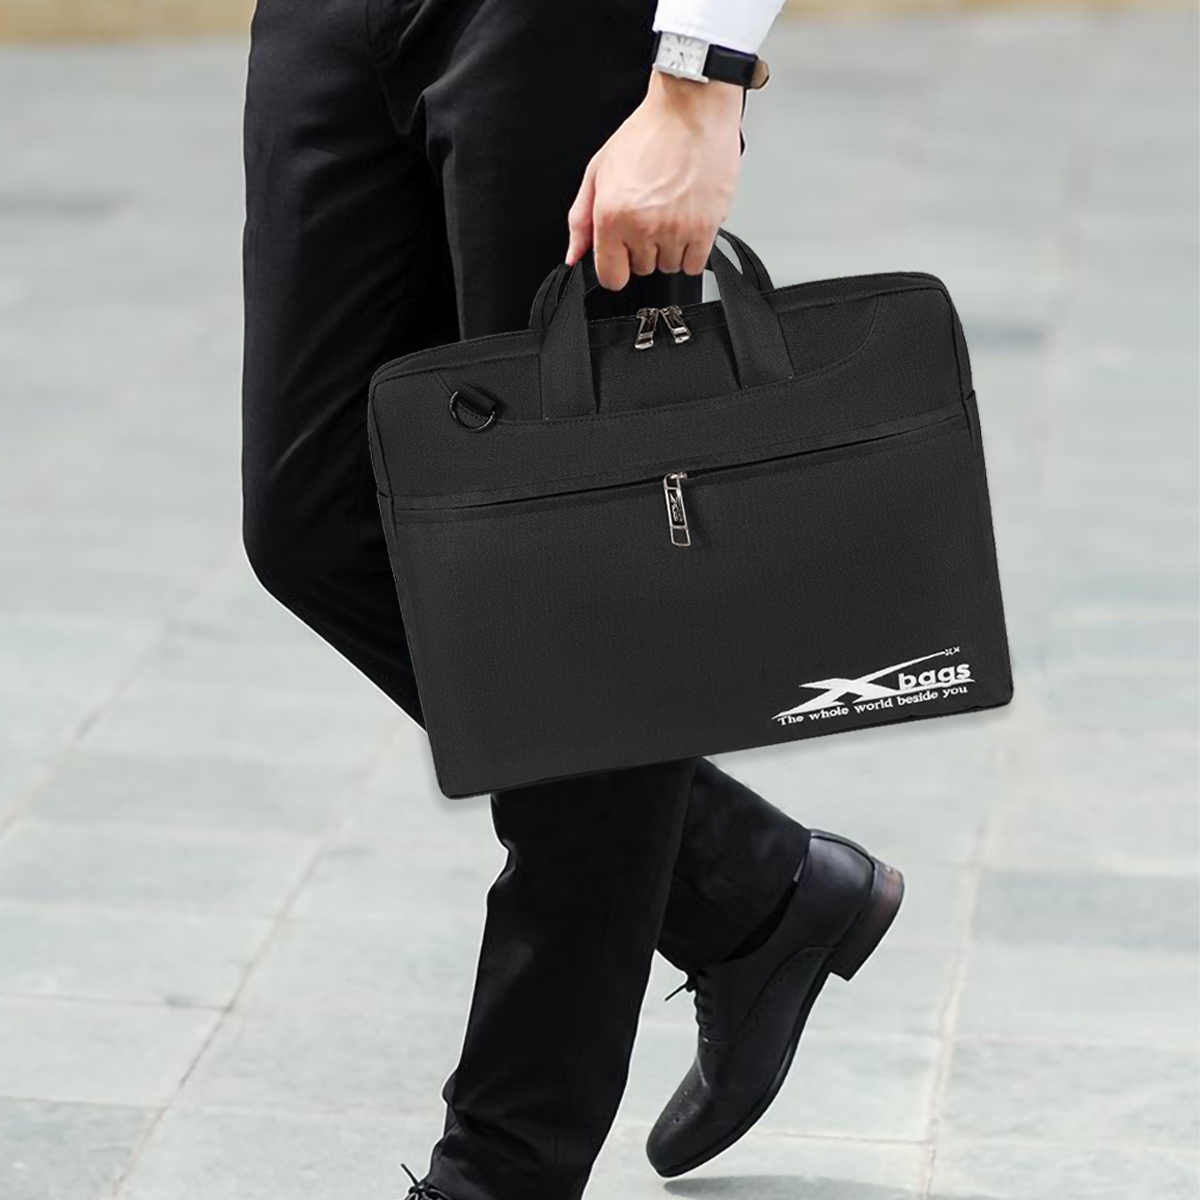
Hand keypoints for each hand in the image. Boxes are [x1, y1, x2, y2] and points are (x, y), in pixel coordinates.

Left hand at [566, 71, 743, 289]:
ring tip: (671, 213)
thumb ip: (581, 219)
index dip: (615, 267)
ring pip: (669, 266)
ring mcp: (676, 229)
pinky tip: (688, 223)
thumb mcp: (599, 170)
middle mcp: (644, 227)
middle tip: (650, 214)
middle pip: (641, 269)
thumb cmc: (648, 134)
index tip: (622, 254)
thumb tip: (574, 254)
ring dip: (669, 249)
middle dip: (643, 248)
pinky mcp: (705, 227)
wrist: (690, 110)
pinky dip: (691, 251)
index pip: (611, 277)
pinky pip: (694, 264)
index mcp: (612, 215)